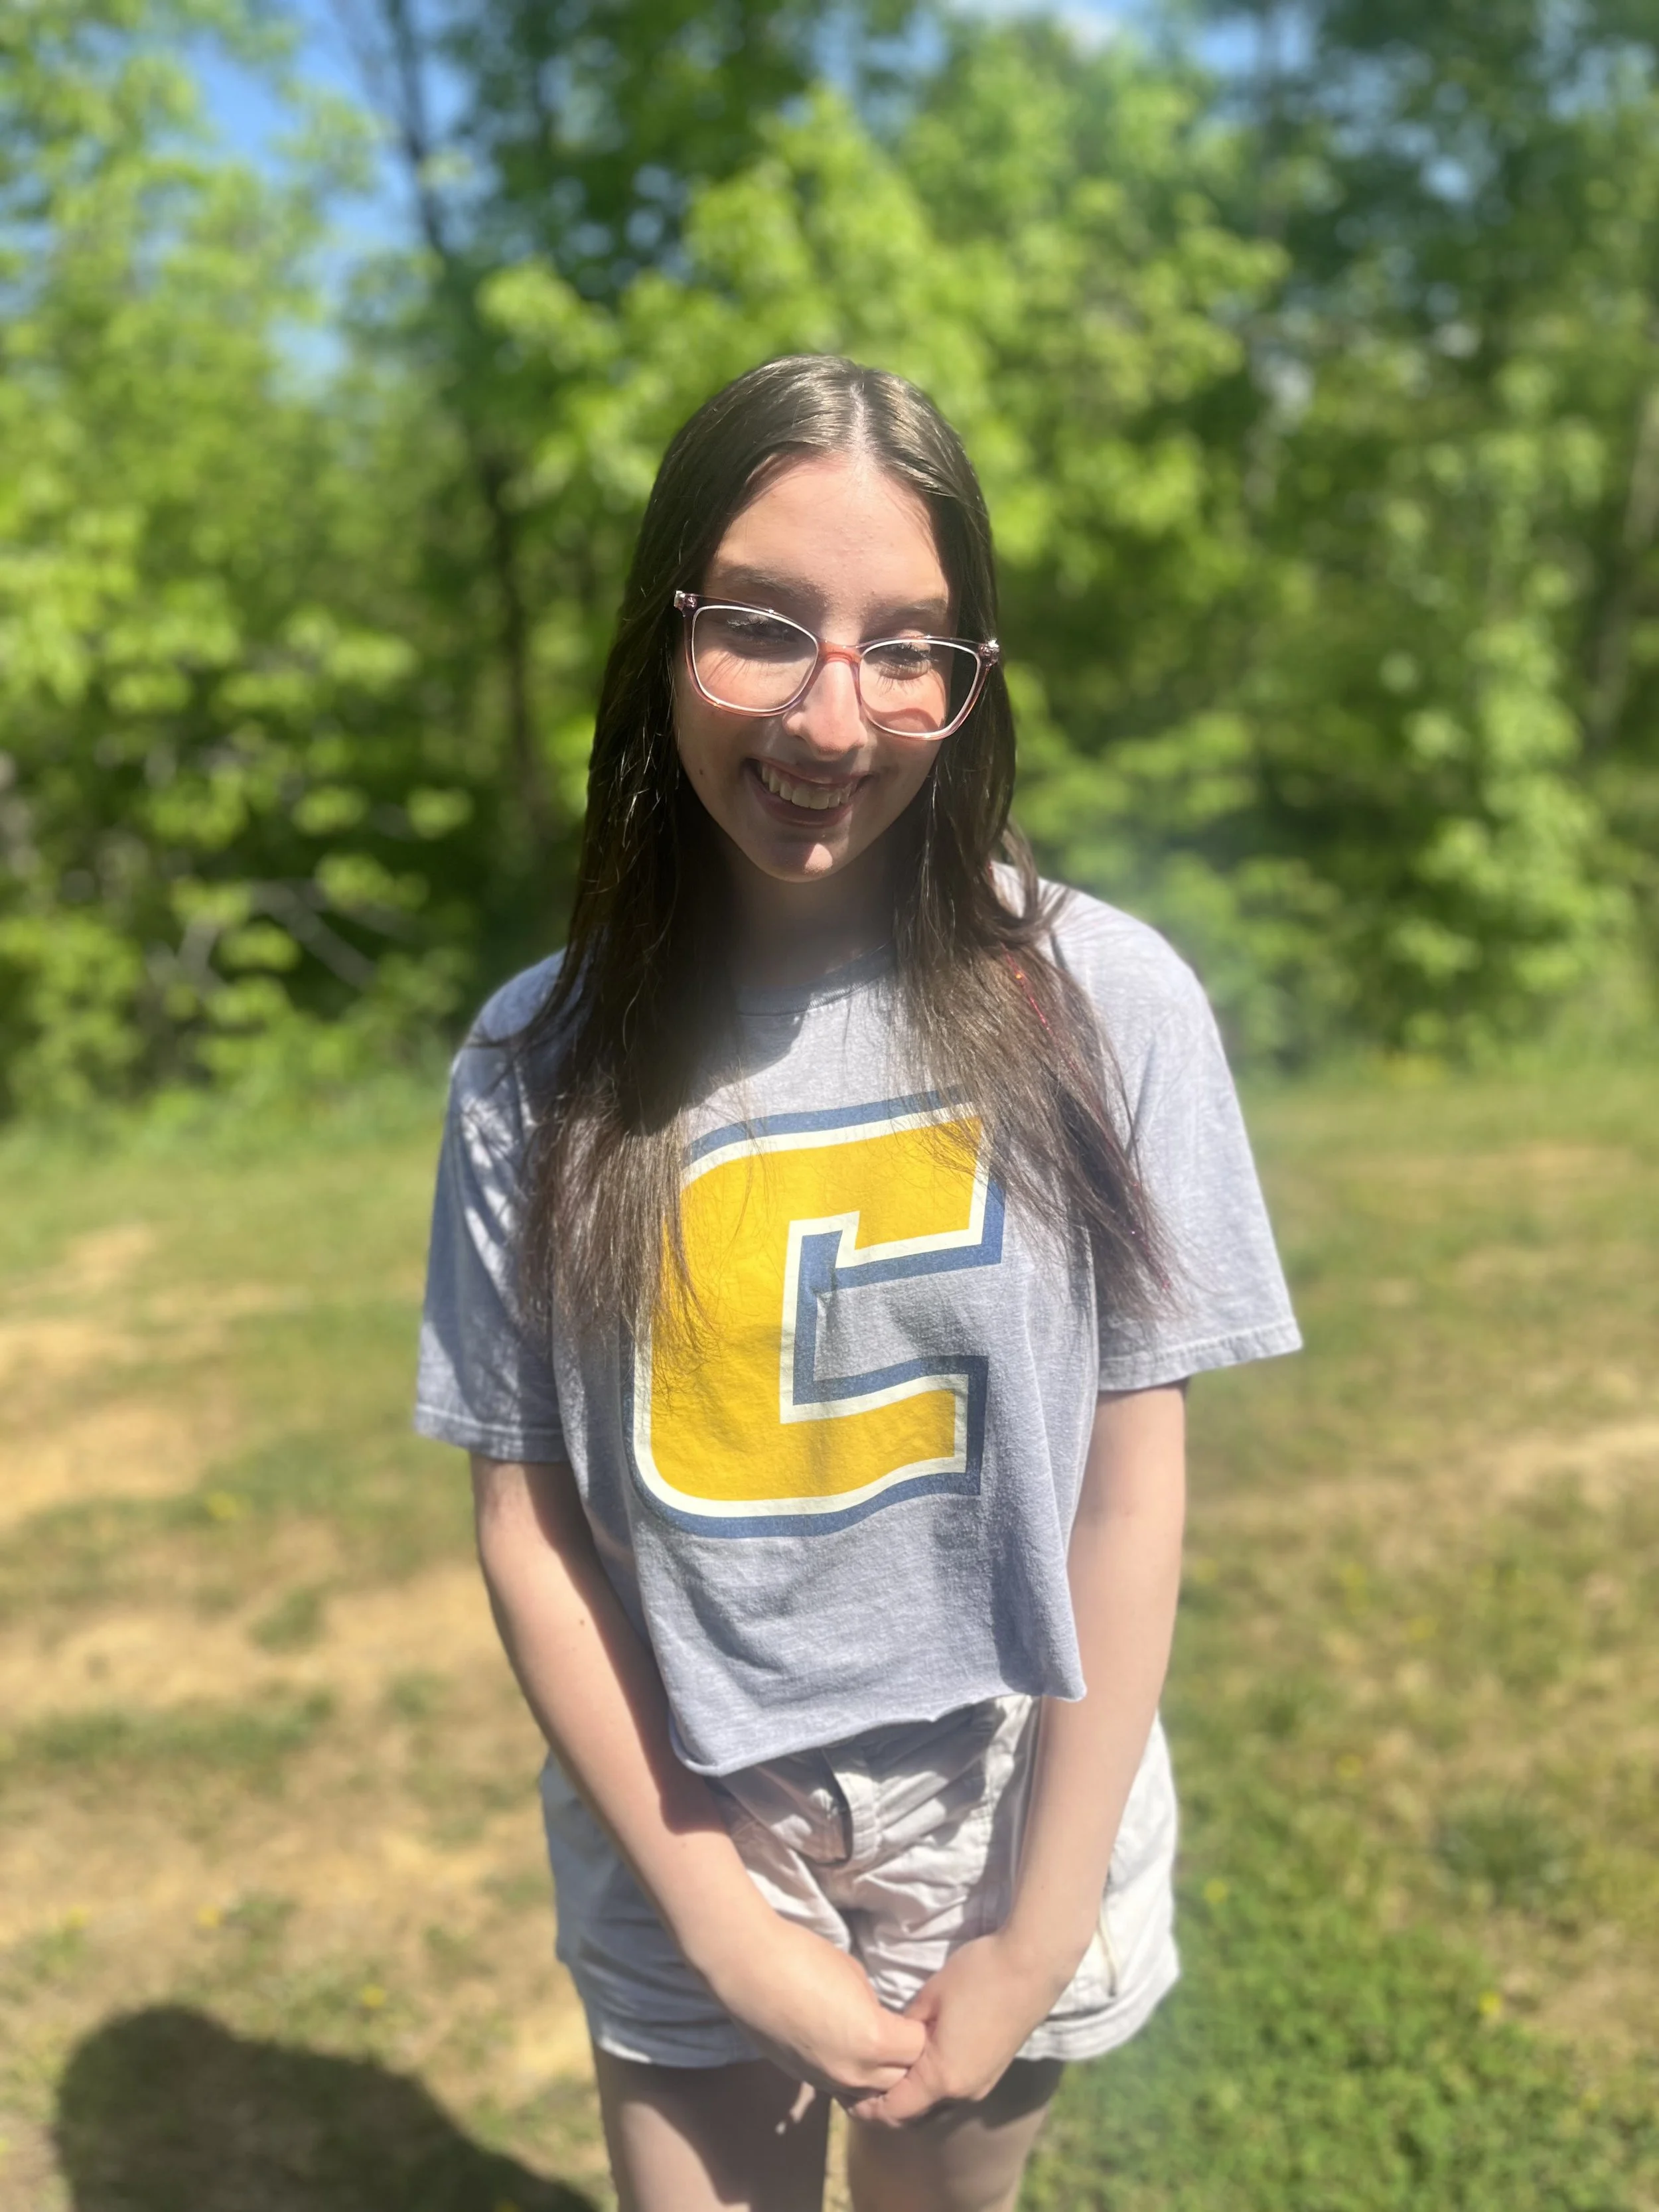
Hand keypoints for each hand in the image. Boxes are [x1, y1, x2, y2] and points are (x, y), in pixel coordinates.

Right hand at [706, 1913, 926, 2098]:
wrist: (748, 1969)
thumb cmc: (803, 1958)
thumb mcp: (855, 1976)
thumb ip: (874, 2008)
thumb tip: (878, 2020)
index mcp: (873, 2041)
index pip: (918, 2049)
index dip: (918, 2029)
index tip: (913, 2015)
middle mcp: (853, 2072)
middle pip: (899, 2079)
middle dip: (905, 2058)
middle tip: (898, 2032)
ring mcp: (826, 2080)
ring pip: (869, 2093)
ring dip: (878, 2075)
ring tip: (873, 2046)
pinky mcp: (805, 2080)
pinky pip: (841, 2089)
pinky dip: (851, 2076)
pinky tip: (843, 2049)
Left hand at [846, 1932, 1070, 2126]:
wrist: (1033, 1965)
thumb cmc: (978, 1974)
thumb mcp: (931, 1996)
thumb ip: (906, 2028)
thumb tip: (889, 2042)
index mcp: (942, 2078)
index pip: (893, 2112)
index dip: (865, 2107)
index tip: (844, 2090)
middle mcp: (963, 2091)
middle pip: (913, 2112)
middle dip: (884, 2102)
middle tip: (859, 2079)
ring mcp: (981, 2083)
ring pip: (934, 2102)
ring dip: (909, 2092)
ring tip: (884, 2067)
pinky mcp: (992, 2070)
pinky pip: (953, 2088)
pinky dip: (930, 2083)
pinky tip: (918, 2058)